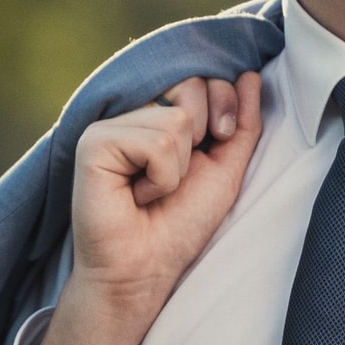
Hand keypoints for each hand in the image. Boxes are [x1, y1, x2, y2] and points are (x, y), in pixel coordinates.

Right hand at [27, 71, 264, 344]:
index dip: (224, 108)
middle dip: (204, 136)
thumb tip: (249, 74)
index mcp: (159, 114)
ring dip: (177, 170)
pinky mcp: (94, 143)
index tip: (216, 146)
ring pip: (176, 120)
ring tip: (151, 192)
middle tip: (176, 179)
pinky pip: (155, 142)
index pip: (204, 79)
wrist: (145, 270)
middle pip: (192, 87)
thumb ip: (242, 122)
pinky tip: (135, 195)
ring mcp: (109, 126)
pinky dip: (159, 177)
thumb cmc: (179, 226)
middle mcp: (132, 113)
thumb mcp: (225, 168)